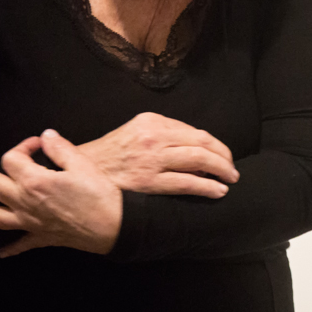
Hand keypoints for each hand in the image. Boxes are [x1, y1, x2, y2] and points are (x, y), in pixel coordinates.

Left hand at [0, 135, 121, 257]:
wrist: (116, 227)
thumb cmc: (101, 195)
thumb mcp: (82, 163)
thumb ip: (59, 148)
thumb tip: (45, 136)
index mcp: (34, 181)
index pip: (14, 157)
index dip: (24, 146)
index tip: (39, 143)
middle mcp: (24, 202)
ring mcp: (30, 222)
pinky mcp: (41, 237)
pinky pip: (19, 243)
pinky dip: (8, 247)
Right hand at [65, 113, 238, 197]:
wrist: (79, 174)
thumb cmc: (107, 156)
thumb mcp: (132, 133)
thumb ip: (158, 134)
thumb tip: (189, 145)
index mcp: (150, 121)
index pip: (192, 130)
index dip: (212, 143)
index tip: (221, 153)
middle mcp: (153, 136)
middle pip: (201, 142)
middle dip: (222, 156)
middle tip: (232, 168)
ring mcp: (152, 159)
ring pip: (199, 160)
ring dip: (221, 170)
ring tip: (230, 179)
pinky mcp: (149, 182)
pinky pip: (187, 183)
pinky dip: (207, 187)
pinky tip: (218, 191)